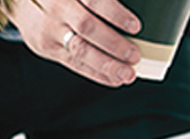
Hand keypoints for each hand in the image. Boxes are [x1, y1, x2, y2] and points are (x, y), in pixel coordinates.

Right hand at [5, 0, 142, 86]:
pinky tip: (114, 79)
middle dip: (114, 45)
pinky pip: (72, 63)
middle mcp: (56, 7)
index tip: (136, 26)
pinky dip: (95, 73)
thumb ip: (100, 1)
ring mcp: (47, 29)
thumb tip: (145, 6)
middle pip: (87, 28)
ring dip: (106, 66)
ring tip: (127, 75)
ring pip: (79, 50)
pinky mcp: (44, 47)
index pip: (95, 1)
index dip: (116, 14)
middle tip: (136, 56)